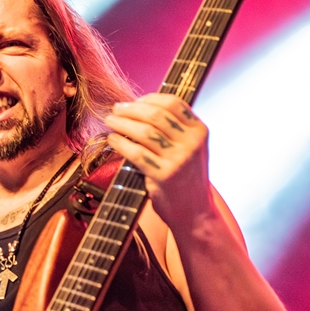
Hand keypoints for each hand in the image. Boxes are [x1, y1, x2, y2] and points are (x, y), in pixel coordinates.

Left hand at [104, 93, 213, 230]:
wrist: (194, 212)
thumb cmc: (185, 177)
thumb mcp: (189, 148)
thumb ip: (173, 128)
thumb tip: (139, 106)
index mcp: (199, 130)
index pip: (173, 102)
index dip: (149, 98)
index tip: (133, 102)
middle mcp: (192, 143)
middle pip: (156, 115)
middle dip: (131, 109)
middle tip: (116, 109)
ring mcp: (179, 159)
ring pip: (144, 132)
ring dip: (122, 123)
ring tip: (110, 121)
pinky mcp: (164, 175)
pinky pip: (136, 152)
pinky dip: (120, 143)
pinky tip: (112, 140)